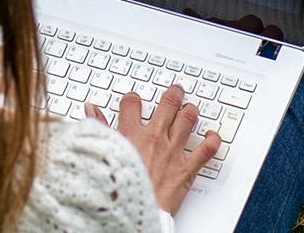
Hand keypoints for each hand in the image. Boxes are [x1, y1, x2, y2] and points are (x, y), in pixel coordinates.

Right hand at [85, 84, 219, 214]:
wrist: (132, 212)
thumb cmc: (117, 188)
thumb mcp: (103, 153)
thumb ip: (99, 129)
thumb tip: (91, 110)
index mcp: (131, 134)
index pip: (133, 104)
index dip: (134, 99)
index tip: (134, 100)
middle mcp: (154, 138)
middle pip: (168, 104)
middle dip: (173, 94)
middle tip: (176, 91)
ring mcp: (173, 151)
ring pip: (188, 119)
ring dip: (191, 111)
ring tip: (191, 108)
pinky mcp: (186, 168)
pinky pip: (207, 149)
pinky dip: (213, 140)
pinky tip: (211, 136)